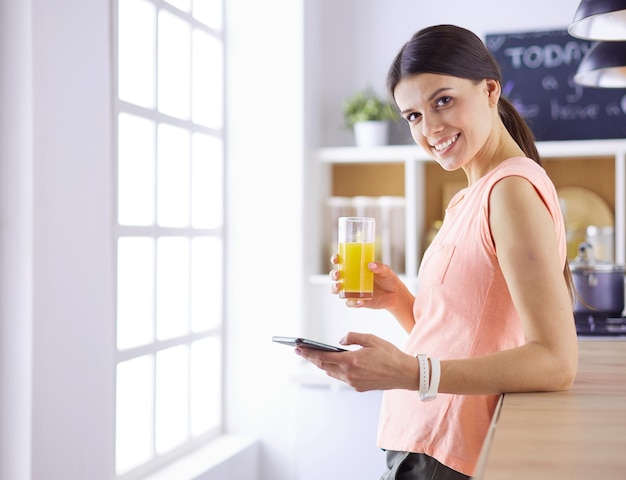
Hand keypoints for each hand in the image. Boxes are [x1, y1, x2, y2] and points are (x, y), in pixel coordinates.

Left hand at [295, 332, 418, 391]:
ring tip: (313, 356)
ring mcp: (353, 382)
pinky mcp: (358, 387)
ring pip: (331, 373)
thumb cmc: (389, 354)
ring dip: (322, 365)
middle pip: (324, 366)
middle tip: (300, 351)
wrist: (404, 374)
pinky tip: (333, 364)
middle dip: (311, 358)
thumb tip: (340, 341)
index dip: (309, 352)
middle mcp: (349, 374)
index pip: (323, 357)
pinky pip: (342, 377)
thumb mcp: (371, 339)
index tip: (298, 348)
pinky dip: (335, 370)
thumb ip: (352, 337)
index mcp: (351, 360)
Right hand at [329, 255, 404, 309]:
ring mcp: (353, 290)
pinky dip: (352, 302)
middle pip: (336, 276)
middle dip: (333, 275)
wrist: (395, 295)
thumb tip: (371, 265)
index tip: (336, 259)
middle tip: (337, 275)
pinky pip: (350, 302)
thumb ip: (380, 267)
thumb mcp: (386, 270)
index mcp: (356, 267)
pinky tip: (359, 301)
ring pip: (338, 290)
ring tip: (339, 288)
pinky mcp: (357, 301)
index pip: (342, 262)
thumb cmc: (389, 279)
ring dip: (335, 289)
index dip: (336, 259)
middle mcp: (352, 279)